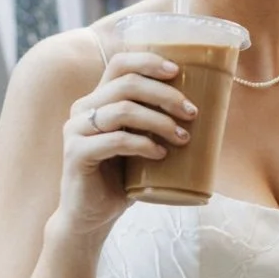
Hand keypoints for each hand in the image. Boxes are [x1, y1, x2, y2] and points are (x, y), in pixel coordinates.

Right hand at [56, 51, 196, 236]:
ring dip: (159, 121)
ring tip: (182, 137)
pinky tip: (160, 154)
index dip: (148, 61)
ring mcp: (76, 130)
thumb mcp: (139, 141)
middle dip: (164, 94)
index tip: (177, 71)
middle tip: (191, 112)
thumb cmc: (121, 177)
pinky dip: (143, 144)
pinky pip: (115, 141)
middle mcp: (83, 108)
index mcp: (98, 98)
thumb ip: (153, 121)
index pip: (119, 63)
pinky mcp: (76, 154)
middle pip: (126, 84)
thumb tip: (202, 107)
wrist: (91, 216)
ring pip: (122, 110)